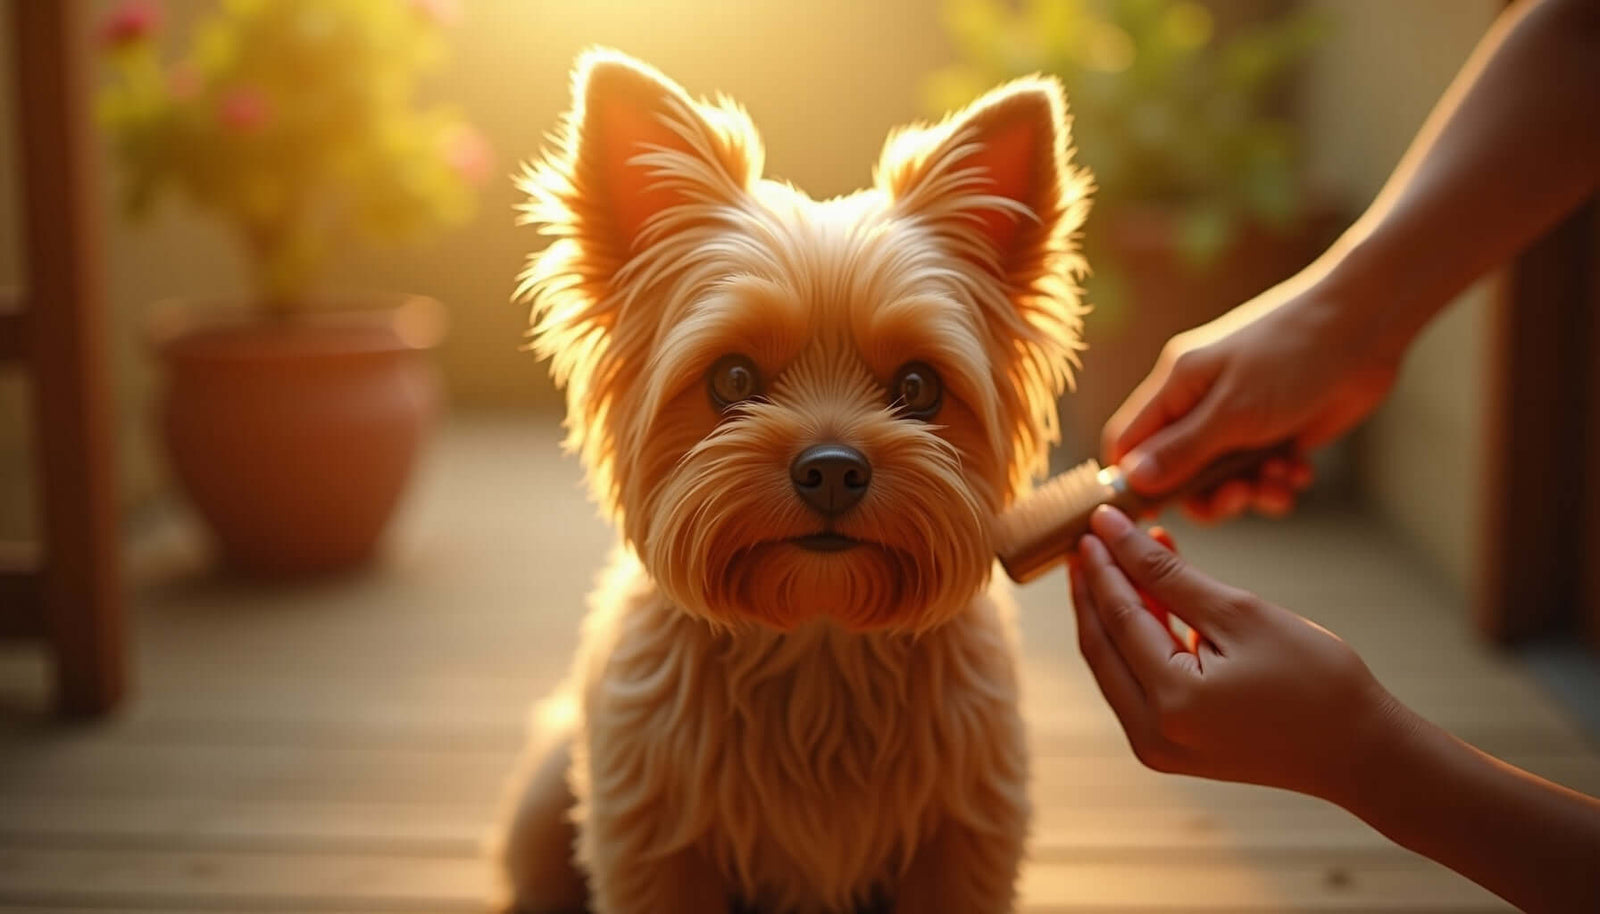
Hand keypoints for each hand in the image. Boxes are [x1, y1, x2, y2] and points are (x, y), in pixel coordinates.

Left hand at [1069, 505, 1403, 802]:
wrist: (1361, 752)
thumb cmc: (1317, 680)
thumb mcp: (1240, 613)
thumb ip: (1167, 574)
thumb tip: (1114, 533)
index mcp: (1170, 702)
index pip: (1118, 616)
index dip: (1104, 563)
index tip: (1095, 520)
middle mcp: (1150, 734)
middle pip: (1101, 643)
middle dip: (1094, 586)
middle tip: (1092, 536)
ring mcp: (1156, 747)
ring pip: (1114, 663)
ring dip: (1116, 609)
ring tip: (1124, 555)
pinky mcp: (1169, 747)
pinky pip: (1137, 682)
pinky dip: (1140, 638)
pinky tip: (1153, 596)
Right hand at [1102, 277, 1400, 521]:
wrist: (1367, 325)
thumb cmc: (1293, 356)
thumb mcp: (1234, 411)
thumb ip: (1182, 449)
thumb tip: (1130, 480)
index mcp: (1176, 386)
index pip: (1127, 442)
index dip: (1131, 481)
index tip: (1155, 512)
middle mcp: (1200, 403)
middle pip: (1175, 470)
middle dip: (1205, 494)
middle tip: (1238, 499)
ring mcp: (1238, 417)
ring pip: (1221, 477)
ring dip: (1249, 489)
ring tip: (1280, 482)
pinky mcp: (1275, 430)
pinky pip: (1260, 472)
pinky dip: (1278, 480)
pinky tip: (1300, 470)